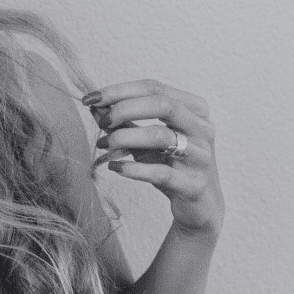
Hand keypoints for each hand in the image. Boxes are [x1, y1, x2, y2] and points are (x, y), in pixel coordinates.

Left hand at [83, 80, 223, 238]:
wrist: (199, 205)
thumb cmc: (171, 165)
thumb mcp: (146, 141)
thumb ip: (123, 122)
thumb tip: (95, 105)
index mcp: (194, 109)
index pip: (154, 88)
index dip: (119, 90)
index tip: (91, 98)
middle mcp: (202, 128)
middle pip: (163, 104)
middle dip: (124, 109)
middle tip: (102, 122)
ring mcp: (201, 156)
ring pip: (161, 136)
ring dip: (124, 138)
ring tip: (103, 145)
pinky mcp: (194, 184)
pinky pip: (161, 173)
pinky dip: (134, 169)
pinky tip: (116, 167)